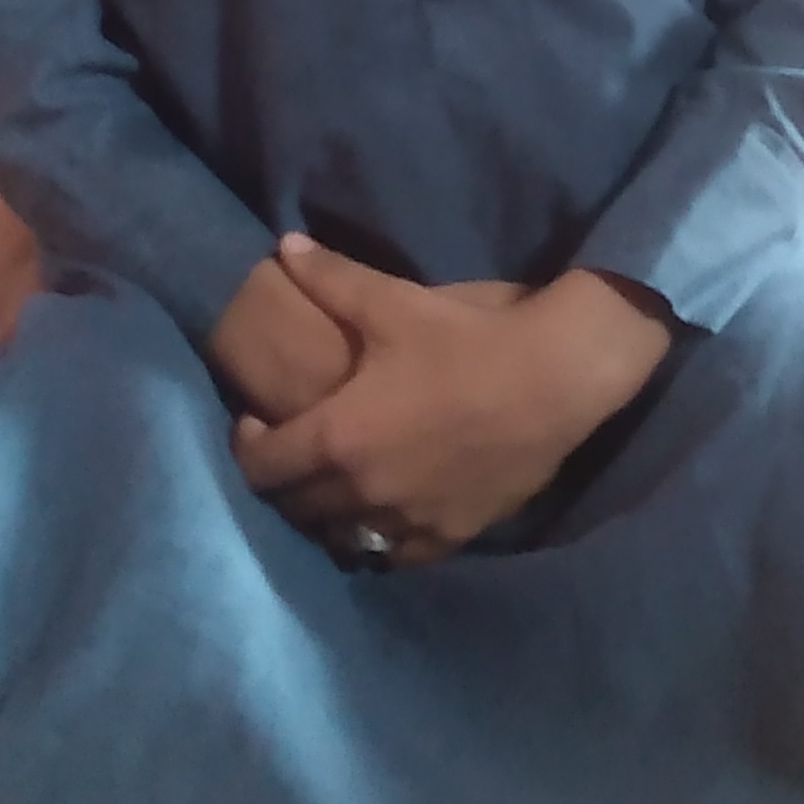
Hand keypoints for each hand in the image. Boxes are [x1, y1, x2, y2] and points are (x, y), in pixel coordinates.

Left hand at [231, 239, 672, 557]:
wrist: (556, 379)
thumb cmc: (467, 339)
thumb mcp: (391, 302)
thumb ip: (330, 279)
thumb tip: (285, 246)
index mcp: (336, 438)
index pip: (261, 467)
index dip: (246, 446)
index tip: (256, 422)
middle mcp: (362, 493)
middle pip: (295, 509)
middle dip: (283, 482)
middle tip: (293, 450)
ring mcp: (407, 521)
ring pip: (341, 539)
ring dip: (327, 516)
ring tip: (336, 485)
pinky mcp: (450, 535)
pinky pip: (396, 556)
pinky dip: (380, 540)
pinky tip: (385, 514)